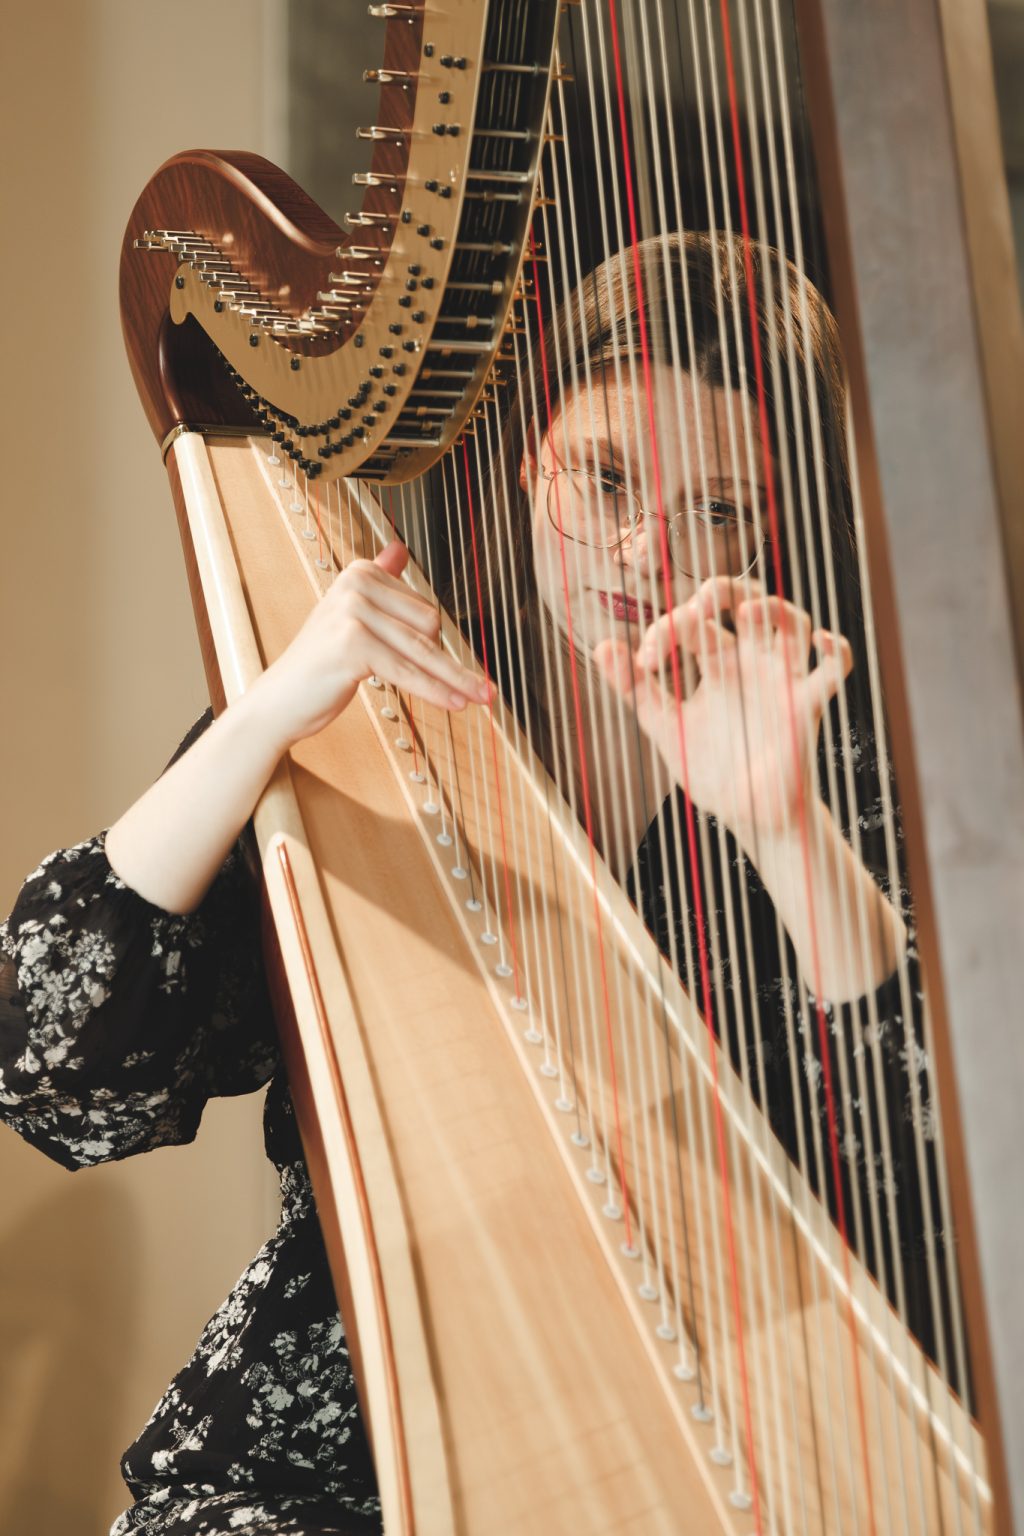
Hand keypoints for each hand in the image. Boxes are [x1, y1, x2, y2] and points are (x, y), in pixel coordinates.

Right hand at [248, 541, 490, 752]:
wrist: (280, 701)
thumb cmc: (319, 666)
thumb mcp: (349, 618)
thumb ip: (377, 583)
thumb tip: (398, 548)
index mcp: (360, 573)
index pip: (424, 607)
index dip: (437, 643)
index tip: (460, 670)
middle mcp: (356, 585)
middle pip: (430, 624)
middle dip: (445, 661)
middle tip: (468, 689)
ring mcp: (352, 612)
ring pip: (423, 650)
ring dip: (454, 679)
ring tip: (482, 698)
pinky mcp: (353, 643)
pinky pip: (407, 672)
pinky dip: (434, 690)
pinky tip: (455, 702)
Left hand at [593, 576, 852, 846]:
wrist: (745, 816)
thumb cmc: (710, 769)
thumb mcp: (665, 725)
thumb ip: (635, 688)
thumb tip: (603, 646)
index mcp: (715, 662)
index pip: (693, 621)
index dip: (666, 631)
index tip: (645, 663)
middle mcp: (750, 662)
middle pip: (747, 601)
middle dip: (724, 590)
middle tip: (697, 604)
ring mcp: (781, 680)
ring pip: (791, 623)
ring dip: (773, 608)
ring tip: (746, 611)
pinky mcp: (806, 706)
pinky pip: (834, 670)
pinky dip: (836, 650)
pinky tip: (819, 640)